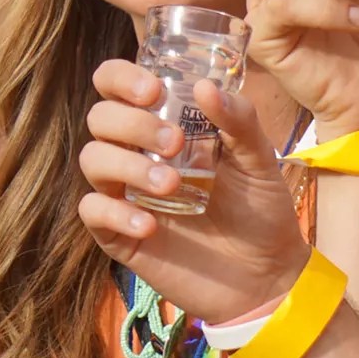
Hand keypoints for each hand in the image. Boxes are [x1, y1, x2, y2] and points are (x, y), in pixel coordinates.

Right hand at [75, 58, 311, 323]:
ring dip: (128, 165)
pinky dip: (115, 213)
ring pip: (93, 160)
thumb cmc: (261, 213)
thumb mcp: (260, 162)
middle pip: (100, 119)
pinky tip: (150, 224)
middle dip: (132, 124)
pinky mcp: (118, 234)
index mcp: (163, 125)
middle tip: (175, 143)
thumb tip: (205, 86)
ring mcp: (125, 193)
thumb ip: (238, 122)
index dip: (120, 78)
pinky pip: (92, 211)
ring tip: (172, 185)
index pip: (116, 86)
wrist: (266, 278)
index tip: (153, 91)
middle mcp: (136, 153)